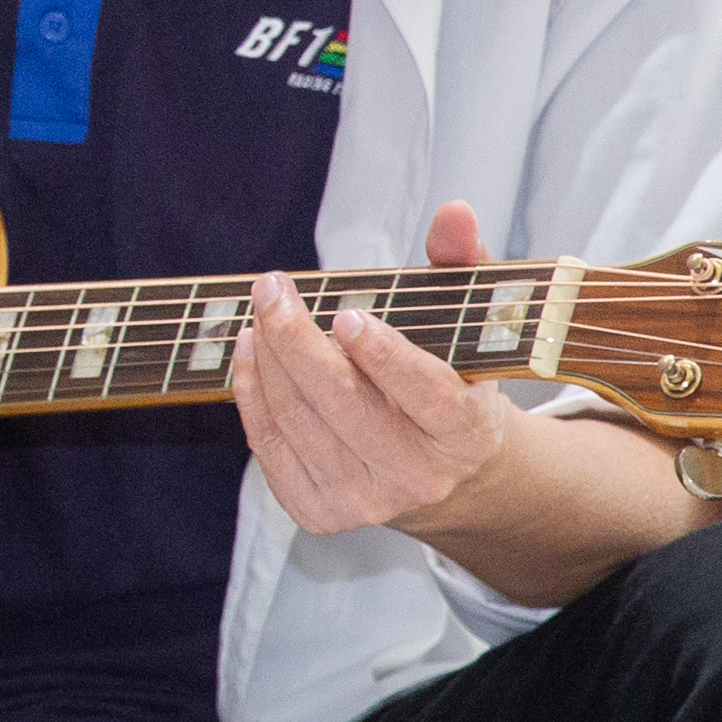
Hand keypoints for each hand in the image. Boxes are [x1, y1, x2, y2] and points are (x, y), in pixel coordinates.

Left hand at [238, 200, 524, 540]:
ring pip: (298, 420)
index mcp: (465, 433)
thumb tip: (455, 210)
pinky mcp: (320, 512)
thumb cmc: (453, 386)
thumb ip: (462, 266)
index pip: (426, 395)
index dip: (383, 356)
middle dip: (297, 339)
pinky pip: (270, 446)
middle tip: (272, 288)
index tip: (345, 314)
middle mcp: (418, 476)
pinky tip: (251, 353)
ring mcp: (366, 501)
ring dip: (268, 360)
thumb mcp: (471, 331)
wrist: (448, 479)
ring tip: (259, 313)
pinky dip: (252, 394)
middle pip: (343, 404)